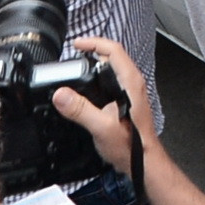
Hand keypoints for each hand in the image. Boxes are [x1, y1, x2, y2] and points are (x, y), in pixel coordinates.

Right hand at [48, 36, 153, 174]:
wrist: (143, 161)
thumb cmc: (131, 146)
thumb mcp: (101, 127)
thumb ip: (80, 110)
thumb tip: (61, 94)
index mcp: (130, 83)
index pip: (113, 50)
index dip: (93, 42)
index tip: (76, 44)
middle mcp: (133, 84)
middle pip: (112, 56)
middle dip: (92, 51)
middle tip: (73, 54)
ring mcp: (130, 92)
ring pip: (112, 68)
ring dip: (94, 64)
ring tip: (76, 68)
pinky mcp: (126, 100)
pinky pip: (111, 80)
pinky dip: (97, 77)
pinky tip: (86, 88)